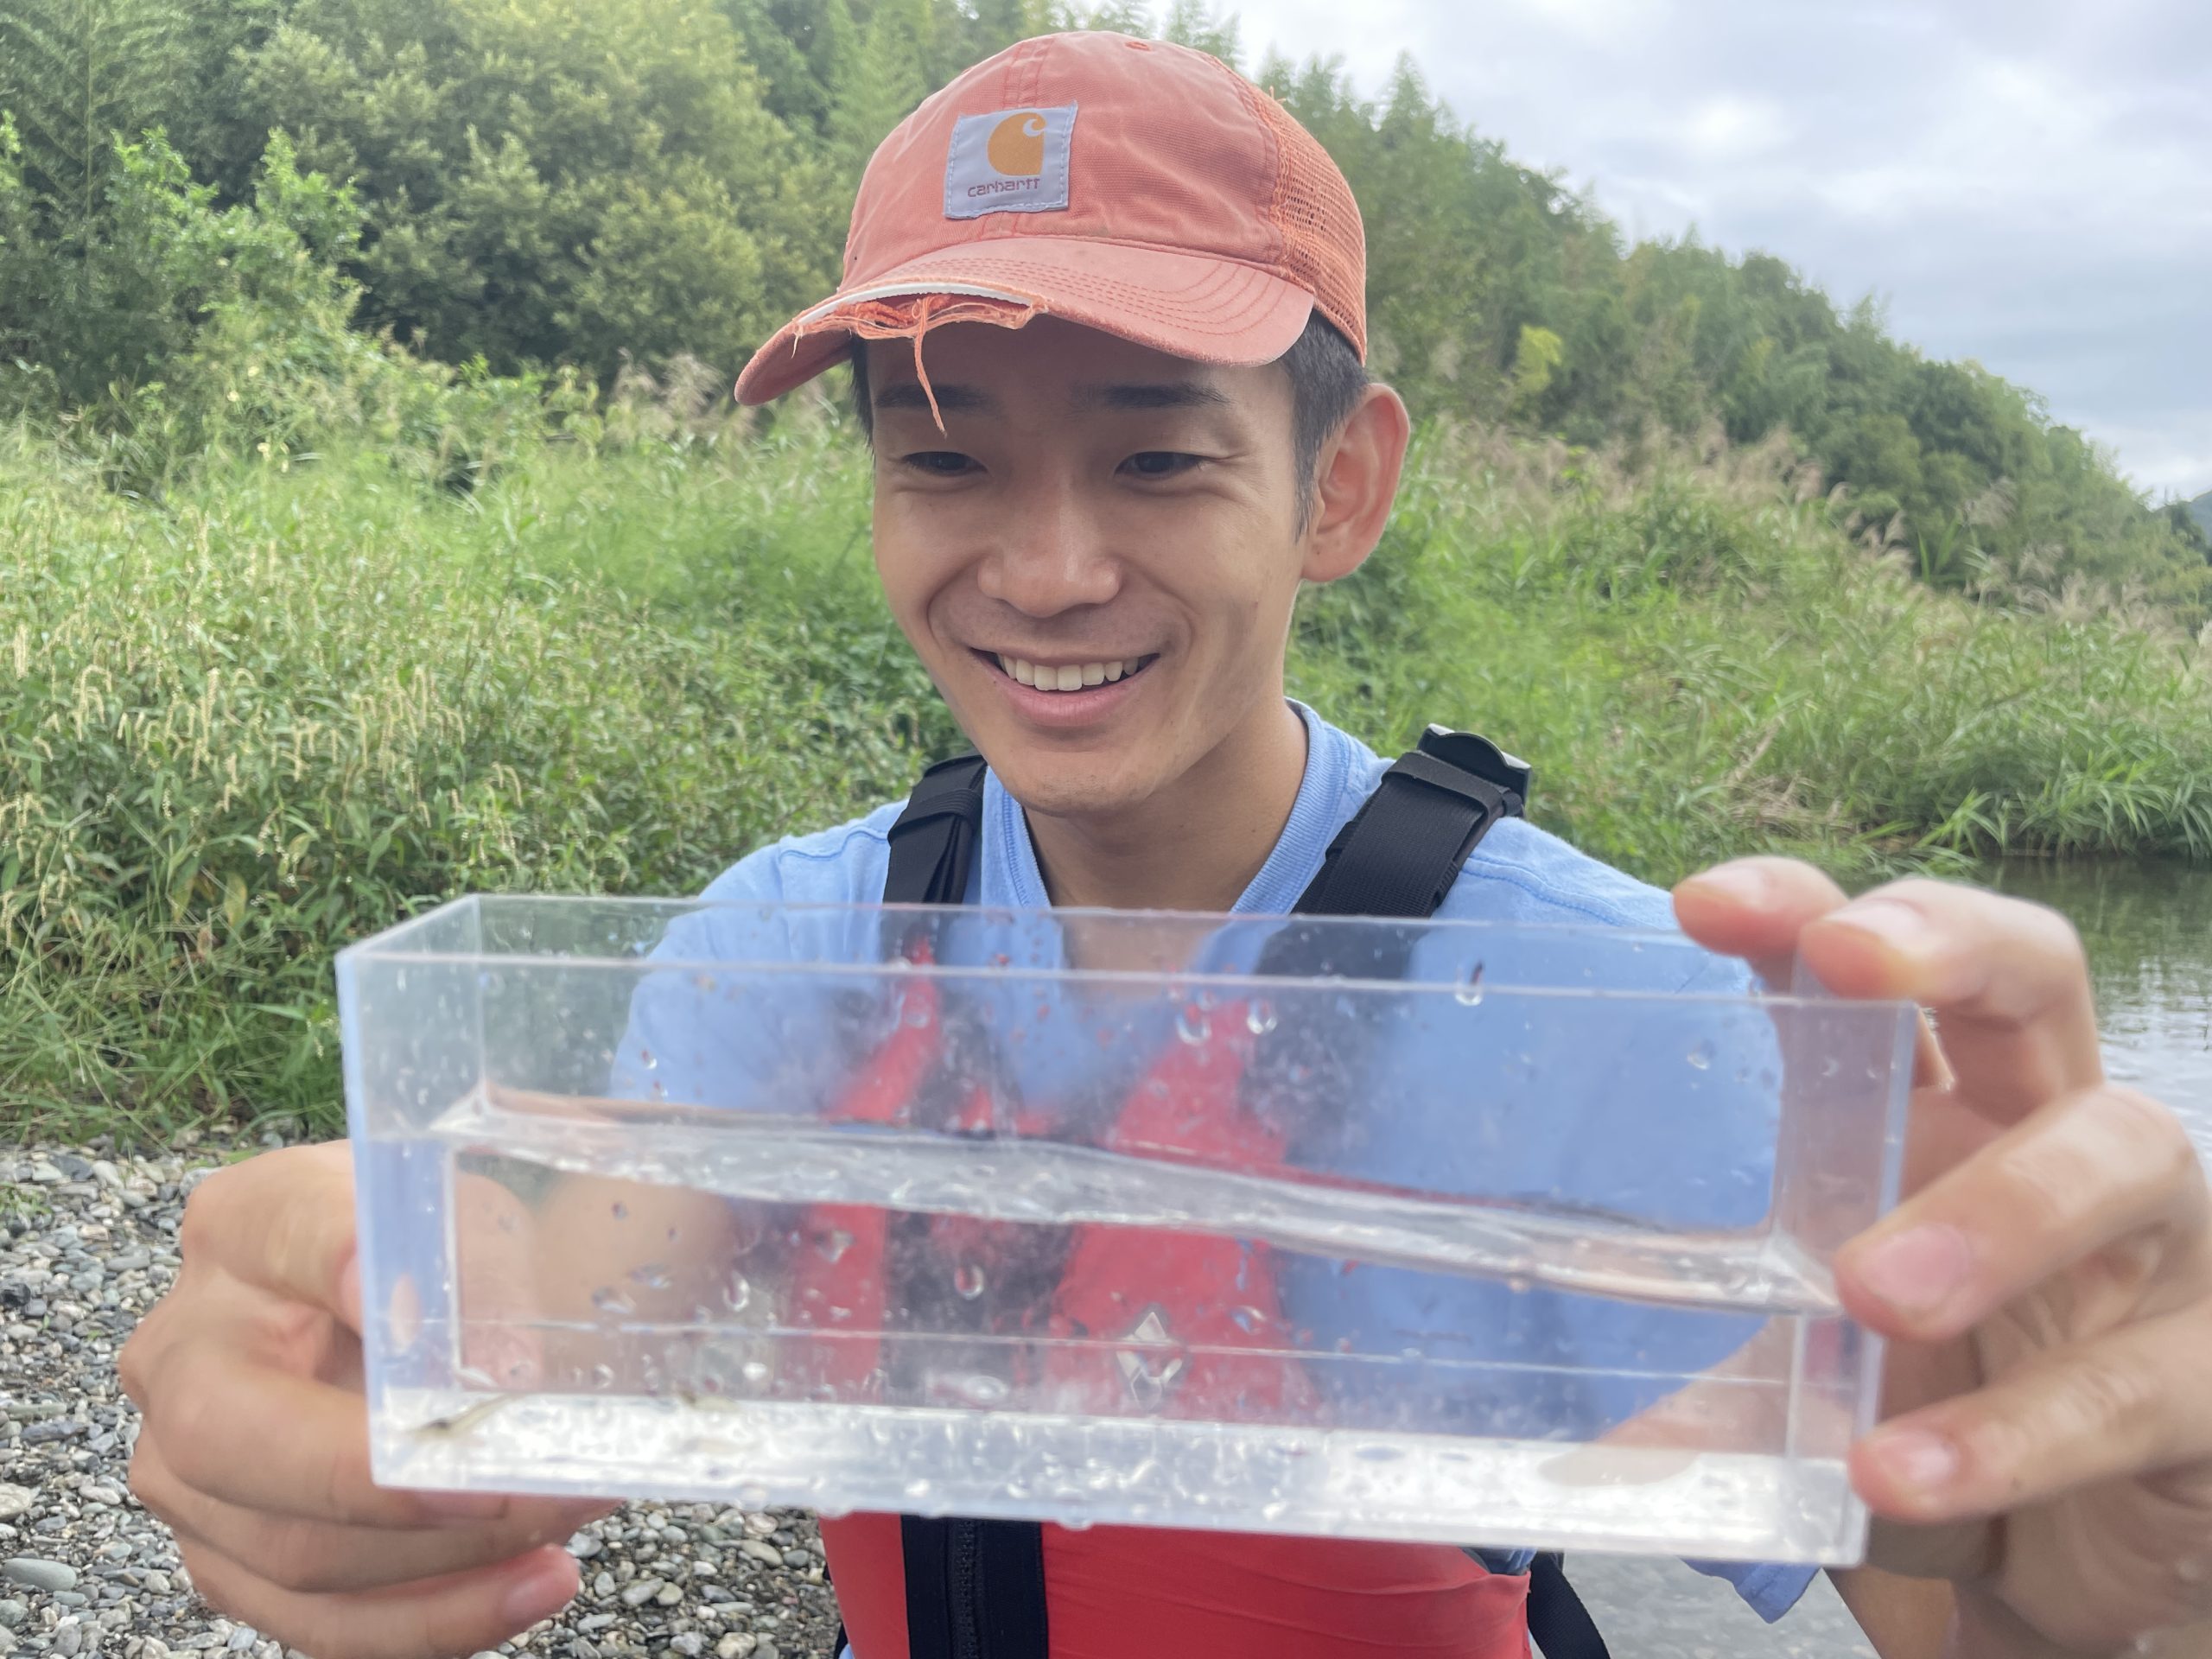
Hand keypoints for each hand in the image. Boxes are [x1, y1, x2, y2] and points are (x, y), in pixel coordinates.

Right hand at [118, 1142, 616, 1658]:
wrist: (432, 1306)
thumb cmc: (452, 1251)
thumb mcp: (485, 1215)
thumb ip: (487, 1264)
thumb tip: (498, 1367)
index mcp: (250, 1223)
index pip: (291, 1232)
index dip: (352, 1266)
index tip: (429, 1308)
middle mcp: (187, 1347)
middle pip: (231, 1434)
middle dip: (389, 1480)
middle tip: (515, 1483)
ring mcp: (187, 1467)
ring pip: (288, 1552)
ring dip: (446, 1561)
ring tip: (564, 1522)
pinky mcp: (228, 1556)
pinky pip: (318, 1624)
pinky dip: (434, 1618)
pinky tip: (526, 1587)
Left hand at [1676, 860, 2211, 1655]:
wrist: (2068, 1582)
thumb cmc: (1939, 1426)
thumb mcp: (1813, 1389)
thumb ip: (1717, 1393)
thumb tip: (1586, 1448)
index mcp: (1940, 1111)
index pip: (1877, 966)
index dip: (1803, 907)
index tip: (1702, 905)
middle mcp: (2055, 1135)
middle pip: (2036, 973)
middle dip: (1948, 940)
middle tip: (1846, 960)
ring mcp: (2158, 1244)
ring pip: (2124, 1149)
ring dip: (1998, 1207)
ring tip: (1871, 1294)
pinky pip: (2142, 1381)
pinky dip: (2019, 1430)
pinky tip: (1905, 1475)